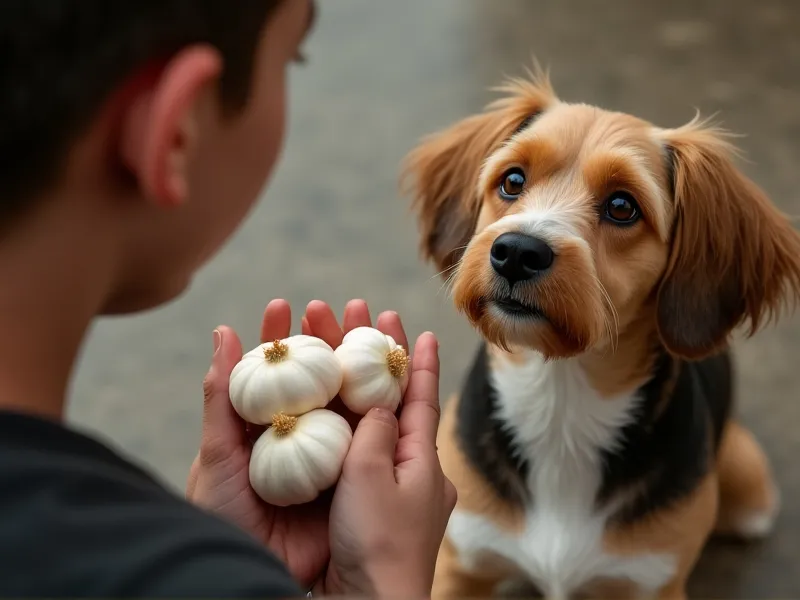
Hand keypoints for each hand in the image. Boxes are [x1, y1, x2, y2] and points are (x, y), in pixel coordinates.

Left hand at [185, 298, 408, 588]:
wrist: (254, 568)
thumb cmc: (222, 513)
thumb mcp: (216, 452)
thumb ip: (221, 396)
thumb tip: (223, 331)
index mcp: (265, 425)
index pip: (274, 372)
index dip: (279, 338)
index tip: (284, 306)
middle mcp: (300, 432)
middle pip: (317, 376)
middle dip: (328, 337)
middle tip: (338, 305)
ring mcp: (329, 449)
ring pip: (347, 395)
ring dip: (360, 358)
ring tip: (371, 320)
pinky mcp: (354, 470)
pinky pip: (372, 433)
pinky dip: (384, 401)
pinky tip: (391, 370)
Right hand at [319, 331, 457, 596]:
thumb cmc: (376, 541)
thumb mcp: (373, 474)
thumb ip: (377, 431)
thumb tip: (383, 405)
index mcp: (423, 459)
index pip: (422, 397)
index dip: (421, 362)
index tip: (425, 332)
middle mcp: (415, 472)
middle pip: (398, 406)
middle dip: (383, 365)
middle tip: (368, 326)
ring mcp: (398, 493)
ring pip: (380, 431)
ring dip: (365, 394)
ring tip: (349, 360)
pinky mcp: (376, 512)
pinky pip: (366, 458)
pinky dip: (354, 432)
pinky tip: (338, 424)